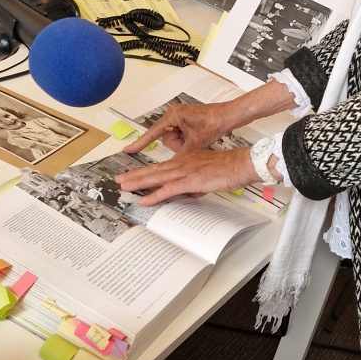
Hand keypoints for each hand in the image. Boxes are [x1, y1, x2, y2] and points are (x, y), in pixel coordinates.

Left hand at [116, 147, 256, 205]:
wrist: (241, 164)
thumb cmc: (228, 168)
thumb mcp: (207, 175)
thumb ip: (195, 183)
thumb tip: (188, 193)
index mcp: (186, 160)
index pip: (161, 166)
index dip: (146, 171)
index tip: (133, 175)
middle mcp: (183, 163)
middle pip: (154, 170)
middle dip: (135, 175)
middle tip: (119, 180)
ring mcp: (186, 171)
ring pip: (157, 177)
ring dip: (139, 182)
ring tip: (125, 187)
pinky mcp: (191, 180)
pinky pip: (169, 189)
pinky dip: (155, 195)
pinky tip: (145, 199)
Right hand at [124, 103, 237, 156]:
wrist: (230, 115)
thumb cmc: (214, 121)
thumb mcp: (195, 141)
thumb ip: (181, 155)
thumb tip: (171, 169)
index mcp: (173, 115)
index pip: (153, 133)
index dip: (140, 143)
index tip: (127, 150)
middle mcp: (175, 116)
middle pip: (168, 139)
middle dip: (180, 145)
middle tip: (193, 140)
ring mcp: (181, 119)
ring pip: (176, 141)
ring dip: (186, 145)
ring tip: (199, 138)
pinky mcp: (188, 124)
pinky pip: (182, 138)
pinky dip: (190, 142)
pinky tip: (200, 138)